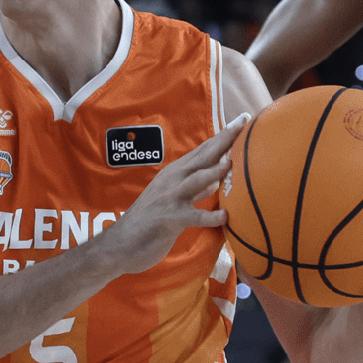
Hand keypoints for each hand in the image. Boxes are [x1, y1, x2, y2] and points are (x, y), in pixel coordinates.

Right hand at [99, 113, 250, 274]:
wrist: (119, 244)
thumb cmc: (149, 222)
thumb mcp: (173, 200)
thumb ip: (195, 189)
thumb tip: (216, 180)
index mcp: (175, 173)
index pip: (203, 149)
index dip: (224, 134)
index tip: (243, 118)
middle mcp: (172, 180)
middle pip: (202, 156)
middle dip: (224, 139)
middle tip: (243, 123)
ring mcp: (169, 199)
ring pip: (195, 180)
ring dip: (214, 171)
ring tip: (232, 162)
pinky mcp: (168, 219)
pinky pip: (192, 217)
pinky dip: (209, 216)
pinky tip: (225, 216)